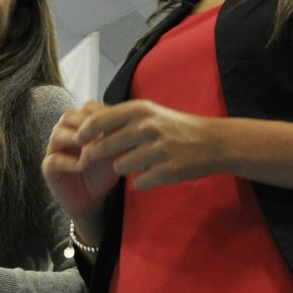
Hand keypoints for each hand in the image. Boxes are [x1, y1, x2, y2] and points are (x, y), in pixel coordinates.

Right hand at [42, 101, 121, 222]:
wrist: (94, 199)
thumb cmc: (104, 172)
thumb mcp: (115, 153)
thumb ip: (116, 139)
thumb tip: (123, 126)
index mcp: (80, 125)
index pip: (86, 108)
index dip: (100, 113)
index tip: (117, 123)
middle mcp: (65, 133)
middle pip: (68, 116)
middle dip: (85, 124)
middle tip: (101, 134)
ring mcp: (54, 150)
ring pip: (57, 134)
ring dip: (76, 140)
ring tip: (91, 151)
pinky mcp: (48, 168)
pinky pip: (54, 160)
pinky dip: (68, 162)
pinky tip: (82, 166)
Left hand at [72, 100, 224, 191]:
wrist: (212, 143)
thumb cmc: (174, 127)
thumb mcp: (149, 113)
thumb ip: (120, 119)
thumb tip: (85, 127)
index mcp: (140, 110)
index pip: (97, 122)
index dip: (83, 134)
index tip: (80, 141)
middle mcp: (147, 128)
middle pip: (103, 148)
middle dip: (96, 156)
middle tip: (94, 159)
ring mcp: (157, 150)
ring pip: (119, 167)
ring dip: (125, 168)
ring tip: (140, 161)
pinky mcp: (166, 171)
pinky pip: (138, 183)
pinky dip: (143, 181)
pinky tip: (155, 172)